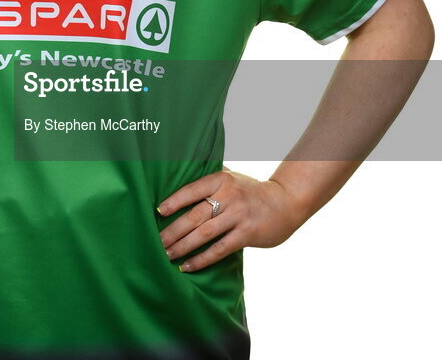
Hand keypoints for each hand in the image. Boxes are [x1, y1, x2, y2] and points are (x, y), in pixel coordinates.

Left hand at [157, 166, 306, 271]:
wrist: (285, 203)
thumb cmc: (250, 191)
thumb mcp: (231, 177)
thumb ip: (210, 179)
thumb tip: (180, 176)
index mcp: (221, 180)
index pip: (192, 190)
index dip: (174, 201)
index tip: (158, 212)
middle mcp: (228, 196)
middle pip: (195, 215)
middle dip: (173, 230)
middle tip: (156, 241)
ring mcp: (238, 216)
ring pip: (204, 234)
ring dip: (183, 246)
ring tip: (167, 254)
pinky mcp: (246, 234)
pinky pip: (219, 249)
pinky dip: (202, 259)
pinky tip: (187, 266)